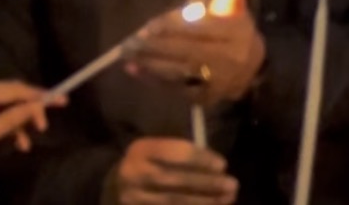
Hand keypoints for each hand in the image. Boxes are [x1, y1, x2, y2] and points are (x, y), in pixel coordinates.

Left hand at [0, 81, 57, 175]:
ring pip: (3, 105)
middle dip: (28, 111)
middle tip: (42, 128)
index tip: (62, 101)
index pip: (13, 89)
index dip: (38, 95)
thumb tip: (37, 106)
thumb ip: (10, 119)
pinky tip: (13, 142)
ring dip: (16, 122)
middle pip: (10, 95)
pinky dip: (4, 125)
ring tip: (25, 144)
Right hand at [105, 138, 235, 204]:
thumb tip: (219, 168)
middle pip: (174, 180)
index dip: (200, 159)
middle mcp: (133, 173)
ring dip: (203, 202)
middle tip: (233, 185)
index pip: (174, 153)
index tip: (223, 165)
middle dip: (206, 184)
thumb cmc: (149, 162)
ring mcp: (132, 198)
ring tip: (227, 199)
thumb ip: (184, 154)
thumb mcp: (160, 149)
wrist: (114, 185)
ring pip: (171, 201)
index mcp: (142, 149)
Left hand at [130, 0, 264, 104]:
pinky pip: (175, 89)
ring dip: (150, 64)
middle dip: (156, 46)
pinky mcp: (204, 96)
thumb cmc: (235, 33)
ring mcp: (215, 79)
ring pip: (179, 71)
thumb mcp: (236, 7)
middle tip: (130, 41)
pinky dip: (153, 80)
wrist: (253, 70)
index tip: (149, 26)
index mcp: (234, 31)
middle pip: (186, 50)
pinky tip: (135, 71)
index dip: (173, 27)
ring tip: (128, 56)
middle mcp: (227, 56)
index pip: (199, 28)